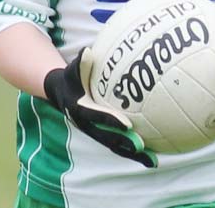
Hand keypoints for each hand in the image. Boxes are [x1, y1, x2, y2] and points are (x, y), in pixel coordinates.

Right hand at [44, 48, 157, 166]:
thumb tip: (87, 51)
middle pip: (108, 139)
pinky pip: (118, 143)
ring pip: (115, 146)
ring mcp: (95, 132)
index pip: (98, 118)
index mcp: (81, 111)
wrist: (61, 93)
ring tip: (153, 161)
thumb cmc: (71, 77)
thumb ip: (80, 62)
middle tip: (143, 147)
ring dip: (133, 155)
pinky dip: (133, 150)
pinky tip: (152, 153)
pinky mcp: (101, 133)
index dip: (112, 122)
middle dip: (125, 145)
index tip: (128, 125)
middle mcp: (88, 126)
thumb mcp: (73, 69)